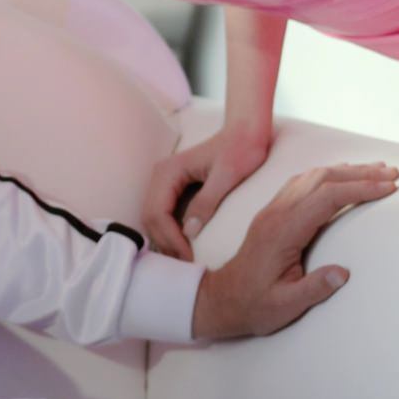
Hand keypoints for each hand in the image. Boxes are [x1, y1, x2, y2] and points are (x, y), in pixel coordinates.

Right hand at [141, 125, 272, 260]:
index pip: (157, 213)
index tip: (189, 260)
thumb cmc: (241, 149)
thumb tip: (189, 232)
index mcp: (169, 171)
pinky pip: (164, 215)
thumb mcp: (227, 175)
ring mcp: (166, 182)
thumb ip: (206, 201)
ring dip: (165, 241)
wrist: (247, 130)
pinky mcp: (175, 189)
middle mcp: (161, 176)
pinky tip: (185, 247)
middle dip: (165, 244)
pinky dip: (170, 233)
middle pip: (150, 219)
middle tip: (186, 268)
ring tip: (185, 262)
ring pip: (154, 219)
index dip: (170, 240)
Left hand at [190, 162, 398, 339]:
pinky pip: (304, 182)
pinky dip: (329, 175)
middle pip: (323, 179)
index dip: (360, 189)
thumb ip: (314, 289)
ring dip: (347, 170)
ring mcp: (274, 209)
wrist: (222, 298)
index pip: (327, 197)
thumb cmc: (253, 305)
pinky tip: (344, 176)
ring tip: (378, 170)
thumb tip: (344, 273)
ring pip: (313, 176)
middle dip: (362, 173)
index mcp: (283, 230)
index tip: (389, 188)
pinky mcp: (274, 212)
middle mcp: (277, 212)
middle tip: (395, 173)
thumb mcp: (285, 306)